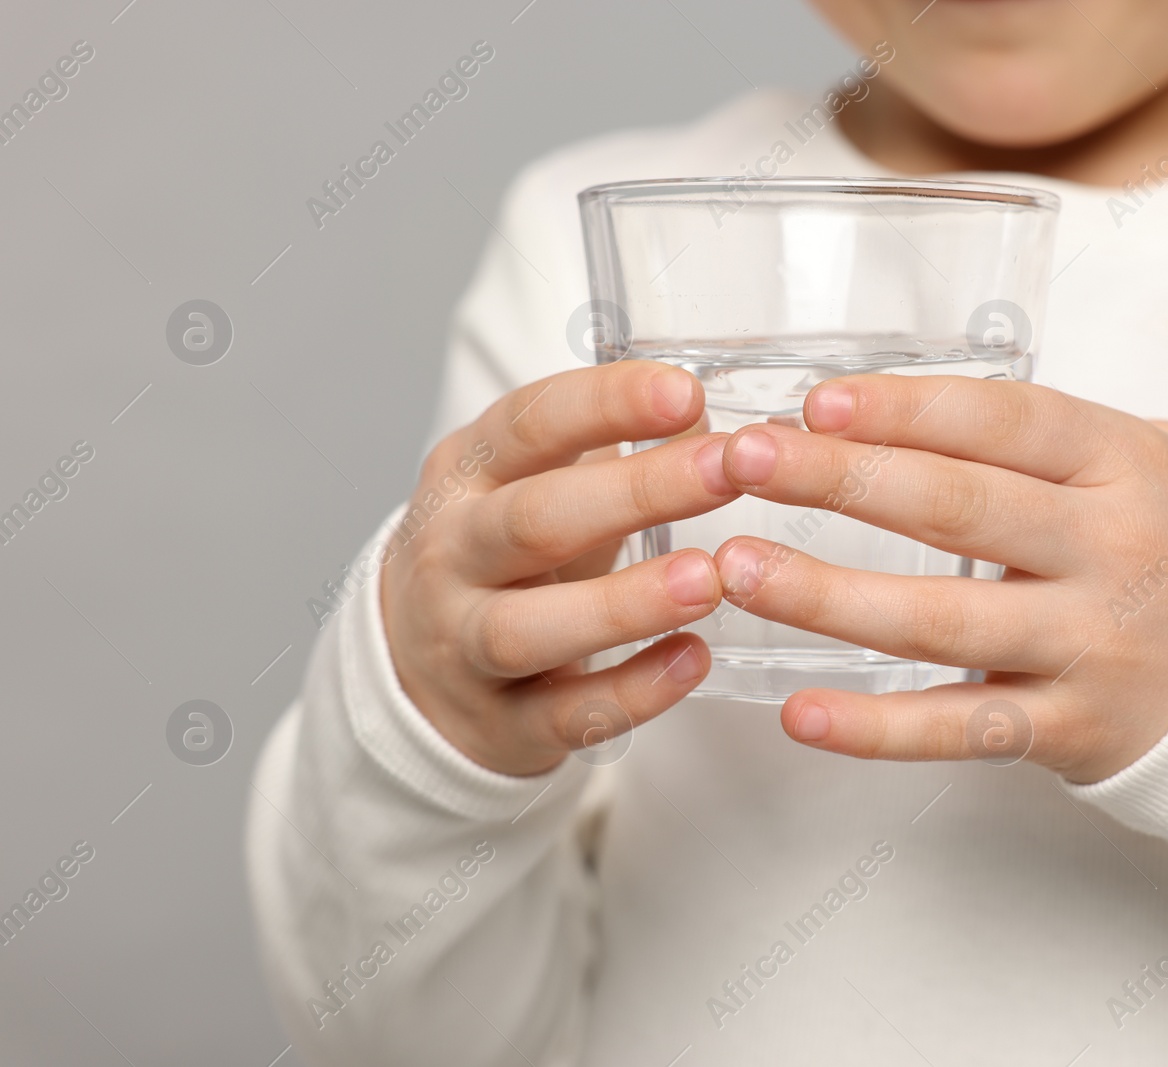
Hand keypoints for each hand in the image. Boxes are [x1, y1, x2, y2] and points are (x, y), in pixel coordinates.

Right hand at [380, 361, 737, 775]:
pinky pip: (564, 714)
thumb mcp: (535, 485)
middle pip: (533, 520)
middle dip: (634, 493)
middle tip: (725, 471)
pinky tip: (692, 659)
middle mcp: (451, 556)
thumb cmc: (504, 559)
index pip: (528, 424)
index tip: (686, 393)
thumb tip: (705, 415)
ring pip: (529, 628)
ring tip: (709, 578)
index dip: (607, 403)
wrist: (416, 671)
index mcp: (466, 475)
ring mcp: (462, 646)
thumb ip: (610, 450)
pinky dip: (631, 692)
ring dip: (623, 604)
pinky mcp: (499, 724)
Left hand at [712, 375, 1167, 783]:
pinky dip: (875, 729)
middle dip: (838, 481)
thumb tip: (888, 403)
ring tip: (736, 568)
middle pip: (957, 509)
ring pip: (941, 623)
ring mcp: (1092, 647)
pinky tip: (800, 712)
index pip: (1004, 421)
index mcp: (1127, 465)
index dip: (904, 410)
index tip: (814, 403)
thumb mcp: (1145, 459)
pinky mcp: (1069, 730)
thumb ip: (1041, 432)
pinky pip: (959, 730)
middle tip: (741, 462)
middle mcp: (1113, 552)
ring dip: (826, 596)